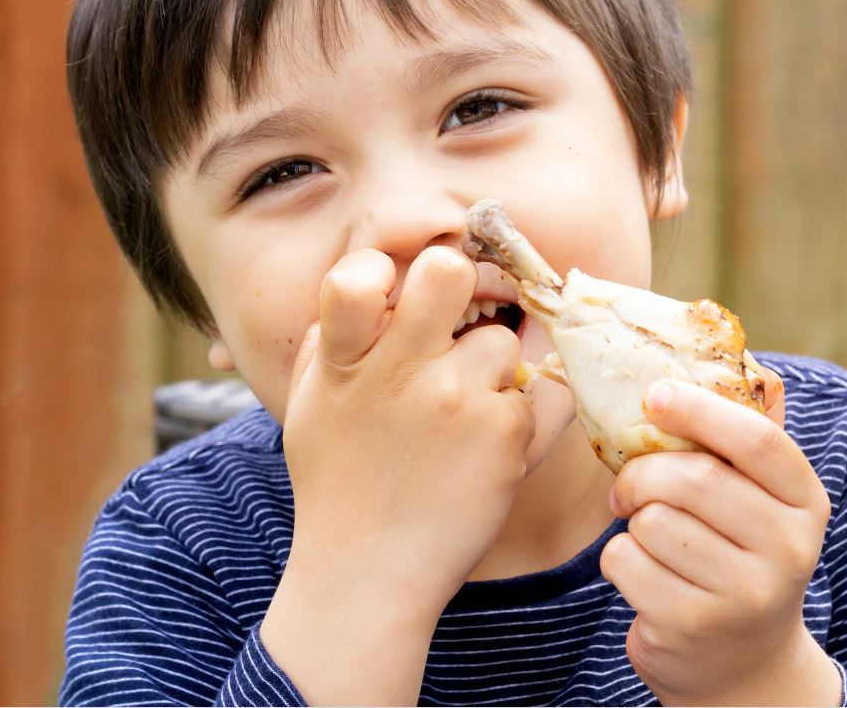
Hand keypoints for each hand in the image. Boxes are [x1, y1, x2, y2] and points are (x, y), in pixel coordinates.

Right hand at [280, 245, 534, 616]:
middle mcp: (400, 371)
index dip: (380, 272)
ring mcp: (457, 400)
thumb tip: (374, 289)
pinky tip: (487, 446)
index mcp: (345, 360)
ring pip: (502, 340)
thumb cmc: (338, 485)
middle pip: (450, 271)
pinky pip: (536, 393)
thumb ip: (331, 339)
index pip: (358, 274)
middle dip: (460, 282)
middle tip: (456, 319)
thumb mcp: (310, 403)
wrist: (368, 576)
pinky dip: (517, 416)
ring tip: (463, 417)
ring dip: (489, 371)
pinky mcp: (504, 434)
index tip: (392, 295)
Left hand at [600, 376, 840, 705]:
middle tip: (628, 485)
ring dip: (632, 521)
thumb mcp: (762, 499)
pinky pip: (625, 562)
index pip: (758, 441)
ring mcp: (743, 594)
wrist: (743, 663)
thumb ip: (749, 436)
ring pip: (652, 521)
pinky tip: (645, 575)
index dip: (700, 410)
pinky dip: (619, 560)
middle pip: (691, 479)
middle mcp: (787, 550)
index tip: (655, 394)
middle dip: (642, 473)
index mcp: (806, 502)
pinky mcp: (693, 626)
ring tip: (649, 536)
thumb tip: (748, 360)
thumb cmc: (738, 552)